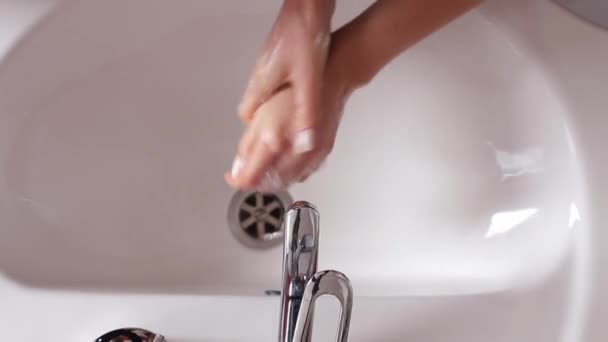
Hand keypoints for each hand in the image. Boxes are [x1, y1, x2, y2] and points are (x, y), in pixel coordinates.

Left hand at [226, 52, 351, 190]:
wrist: (328, 79)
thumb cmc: (295, 87)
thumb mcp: (259, 112)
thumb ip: (248, 143)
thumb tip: (239, 164)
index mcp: (275, 141)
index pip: (251, 177)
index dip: (238, 180)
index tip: (232, 175)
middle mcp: (295, 153)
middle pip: (270, 184)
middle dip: (256, 180)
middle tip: (245, 171)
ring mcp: (312, 156)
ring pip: (288, 181)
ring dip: (273, 180)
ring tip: (263, 168)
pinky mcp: (322, 154)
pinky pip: (303, 173)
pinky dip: (290, 174)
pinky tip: (284, 163)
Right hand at [238, 0, 333, 136]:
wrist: (309, 5)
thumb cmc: (305, 37)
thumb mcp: (310, 82)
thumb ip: (306, 114)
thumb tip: (304, 144)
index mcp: (261, 84)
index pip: (247, 116)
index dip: (254, 132)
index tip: (261, 142)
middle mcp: (260, 74)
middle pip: (253, 106)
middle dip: (262, 123)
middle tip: (273, 135)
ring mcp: (269, 63)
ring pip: (264, 93)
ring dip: (273, 108)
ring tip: (286, 120)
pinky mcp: (280, 56)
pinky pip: (275, 81)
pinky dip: (282, 94)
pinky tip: (298, 94)